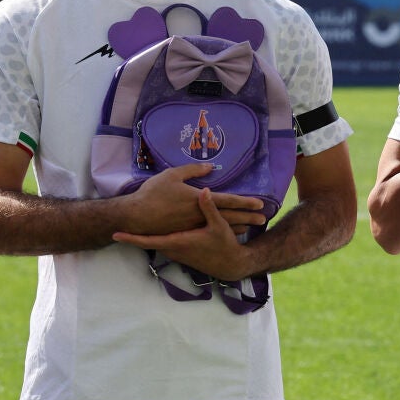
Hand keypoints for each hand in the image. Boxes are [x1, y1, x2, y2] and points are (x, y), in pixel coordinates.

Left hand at [114, 187, 252, 282]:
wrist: (229, 264)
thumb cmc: (223, 245)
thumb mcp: (218, 225)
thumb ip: (209, 208)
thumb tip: (204, 190)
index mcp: (178, 242)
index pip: (149, 241)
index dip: (132, 238)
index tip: (116, 234)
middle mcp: (173, 249)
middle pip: (148, 241)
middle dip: (135, 234)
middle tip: (120, 225)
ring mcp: (175, 253)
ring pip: (155, 242)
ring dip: (145, 235)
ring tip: (133, 225)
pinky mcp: (180, 254)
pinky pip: (163, 244)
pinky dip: (156, 237)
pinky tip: (157, 228)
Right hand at [126, 163, 265, 235]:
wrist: (135, 217)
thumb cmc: (153, 193)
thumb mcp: (172, 175)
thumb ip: (193, 170)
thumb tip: (210, 167)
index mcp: (198, 199)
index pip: (227, 200)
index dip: (245, 201)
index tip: (260, 203)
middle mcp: (199, 215)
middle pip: (229, 216)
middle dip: (248, 216)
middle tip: (264, 218)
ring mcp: (194, 226)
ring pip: (221, 226)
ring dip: (238, 225)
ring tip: (253, 226)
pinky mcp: (186, 233)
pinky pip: (210, 233)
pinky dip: (223, 232)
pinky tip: (231, 233)